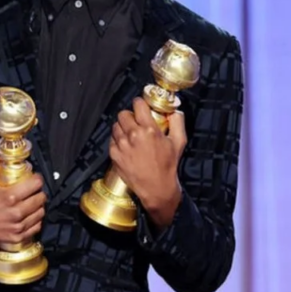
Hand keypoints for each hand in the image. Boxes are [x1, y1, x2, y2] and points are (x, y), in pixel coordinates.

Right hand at [0, 149, 45, 244]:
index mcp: (9, 197)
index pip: (36, 184)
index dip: (37, 178)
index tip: (34, 178)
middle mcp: (14, 213)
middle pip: (40, 199)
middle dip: (38, 191)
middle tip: (33, 189)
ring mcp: (15, 226)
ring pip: (40, 213)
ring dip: (38, 206)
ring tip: (32, 201)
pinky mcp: (15, 237)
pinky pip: (35, 227)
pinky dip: (35, 220)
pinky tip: (30, 215)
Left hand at [109, 97, 185, 228]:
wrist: (156, 188)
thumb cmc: (168, 166)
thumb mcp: (179, 142)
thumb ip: (178, 122)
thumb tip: (175, 110)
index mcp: (149, 129)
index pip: (137, 104)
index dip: (140, 103)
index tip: (141, 107)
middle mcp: (133, 135)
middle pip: (123, 113)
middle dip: (130, 116)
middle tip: (136, 122)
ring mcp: (122, 145)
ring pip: (116, 125)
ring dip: (123, 127)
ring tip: (131, 135)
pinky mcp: (114, 155)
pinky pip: (112, 139)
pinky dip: (118, 140)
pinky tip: (126, 146)